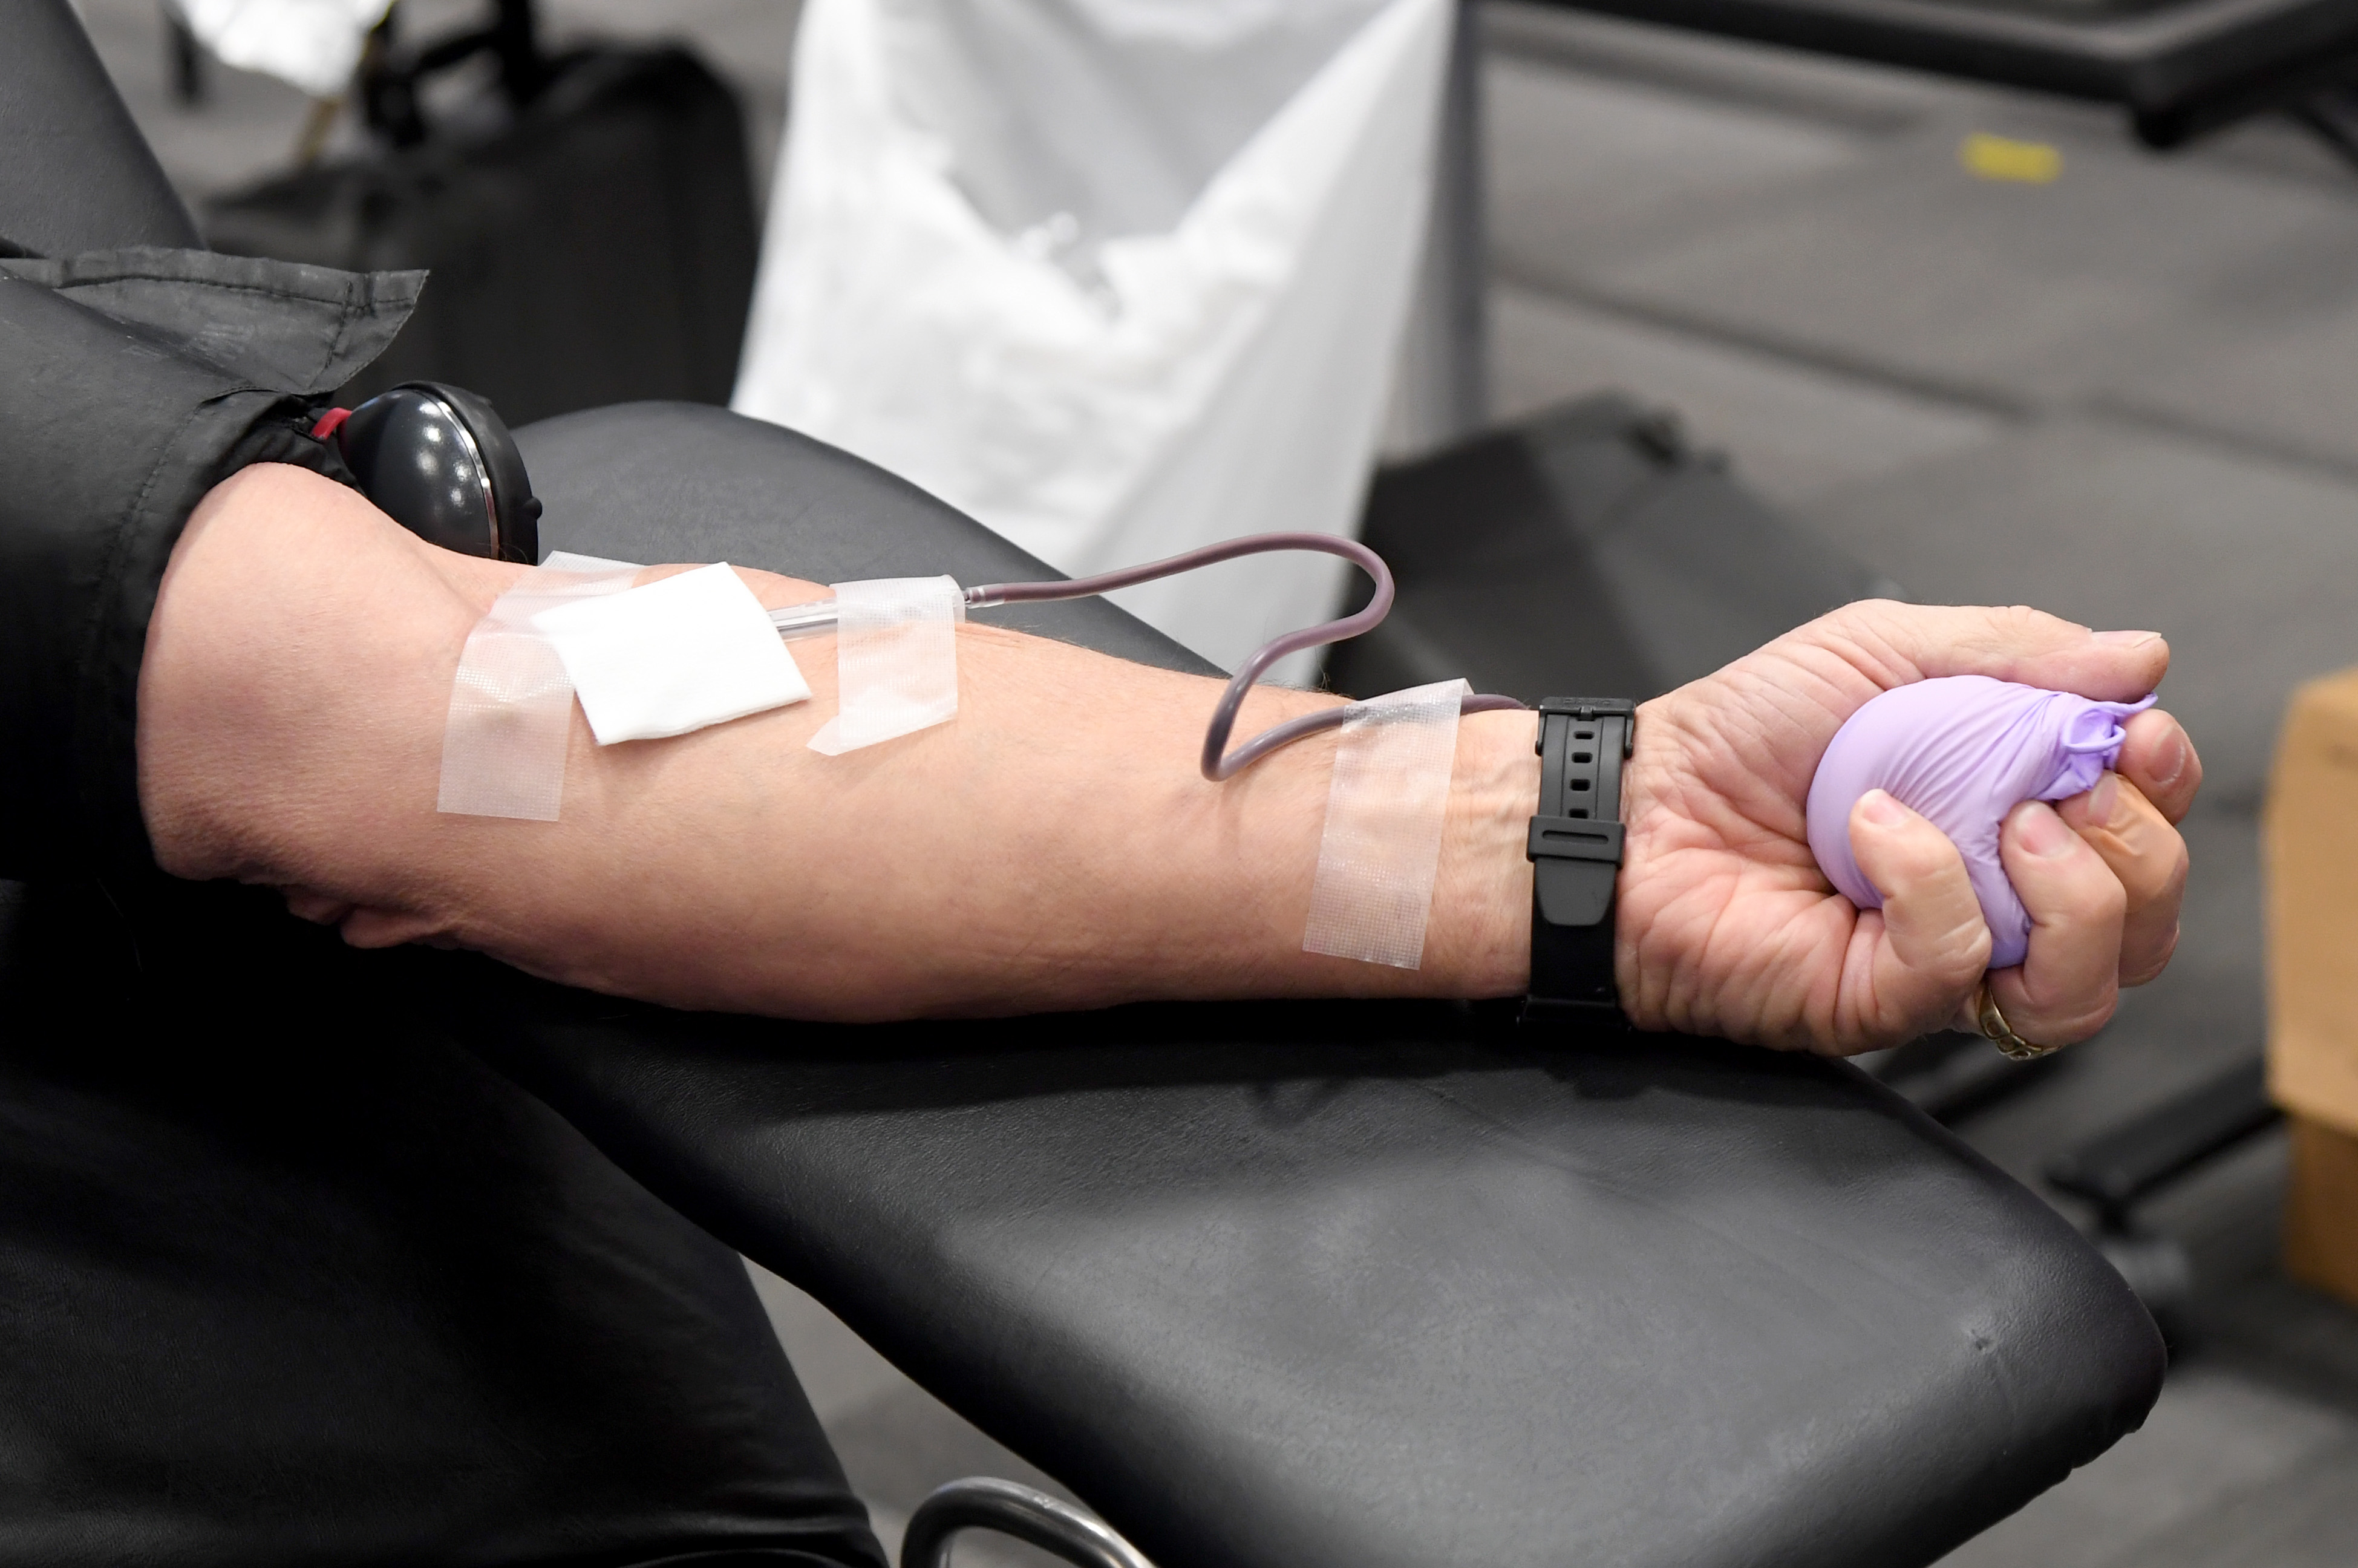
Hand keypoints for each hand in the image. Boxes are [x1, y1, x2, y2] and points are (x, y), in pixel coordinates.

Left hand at [1615, 602, 2199, 1055]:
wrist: (1630, 803)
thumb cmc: (1735, 735)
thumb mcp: (1878, 651)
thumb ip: (2011, 652)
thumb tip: (2142, 660)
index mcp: (2003, 816)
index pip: (2142, 834)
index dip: (2163, 790)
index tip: (2134, 736)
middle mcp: (1988, 900)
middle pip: (2145, 920)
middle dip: (2139, 845)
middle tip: (2069, 785)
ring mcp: (1939, 961)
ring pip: (2088, 982)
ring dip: (2080, 895)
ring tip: (2012, 823)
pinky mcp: (1878, 1003)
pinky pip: (1960, 968)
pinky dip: (1934, 884)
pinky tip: (1877, 829)